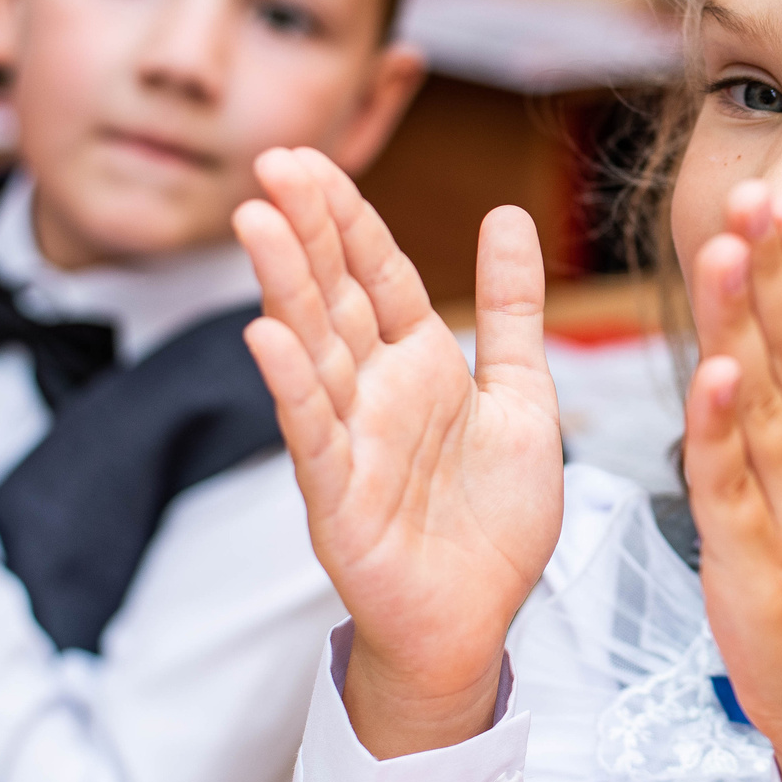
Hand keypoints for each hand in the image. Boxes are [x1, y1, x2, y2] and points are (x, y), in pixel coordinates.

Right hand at [234, 148, 563, 759]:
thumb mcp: (523, 396)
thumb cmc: (493, 517)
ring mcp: (352, 443)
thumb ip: (512, 310)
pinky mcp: (340, 501)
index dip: (349, 217)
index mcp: (420, 363)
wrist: (478, 623)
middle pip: (336, 296)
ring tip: (257, 223)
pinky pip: (313, 437)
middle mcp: (376, 392)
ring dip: (286, 288)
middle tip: (274, 160)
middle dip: (308, 229)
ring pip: (313, 351)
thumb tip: (506, 214)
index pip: (379, 273)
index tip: (311, 158)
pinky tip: (266, 340)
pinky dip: (291, 388)